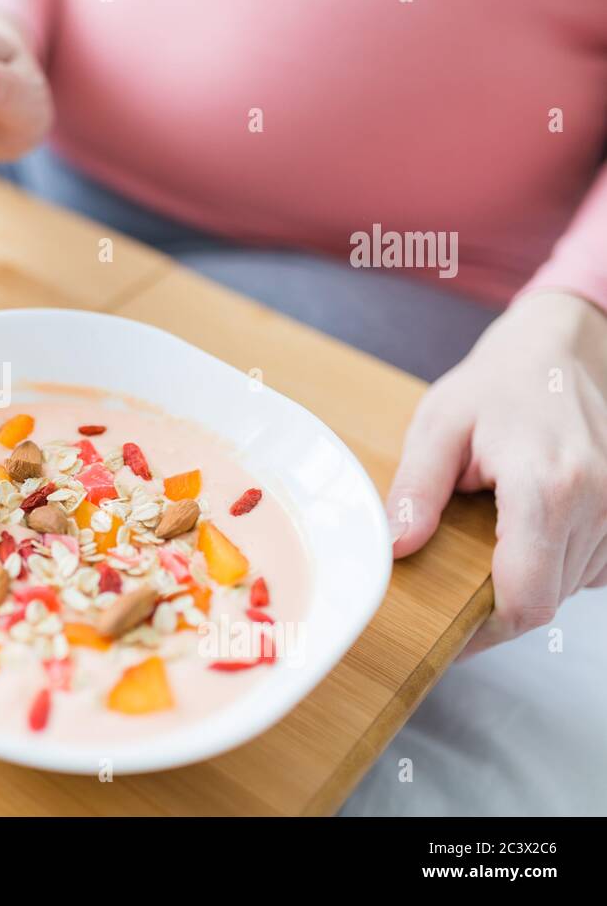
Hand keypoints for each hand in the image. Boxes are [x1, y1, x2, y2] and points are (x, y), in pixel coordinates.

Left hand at [387, 291, 606, 653]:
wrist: (563, 347)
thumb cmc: (497, 383)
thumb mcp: (439, 426)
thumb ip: (417, 491)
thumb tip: (398, 549)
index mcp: (547, 487)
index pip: (525, 599)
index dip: (484, 632)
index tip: (449, 637)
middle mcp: (599, 503)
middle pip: (546, 600)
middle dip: (497, 601)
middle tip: (456, 578)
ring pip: (572, 586)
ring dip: (531, 576)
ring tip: (498, 528)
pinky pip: (594, 567)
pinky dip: (560, 560)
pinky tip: (533, 523)